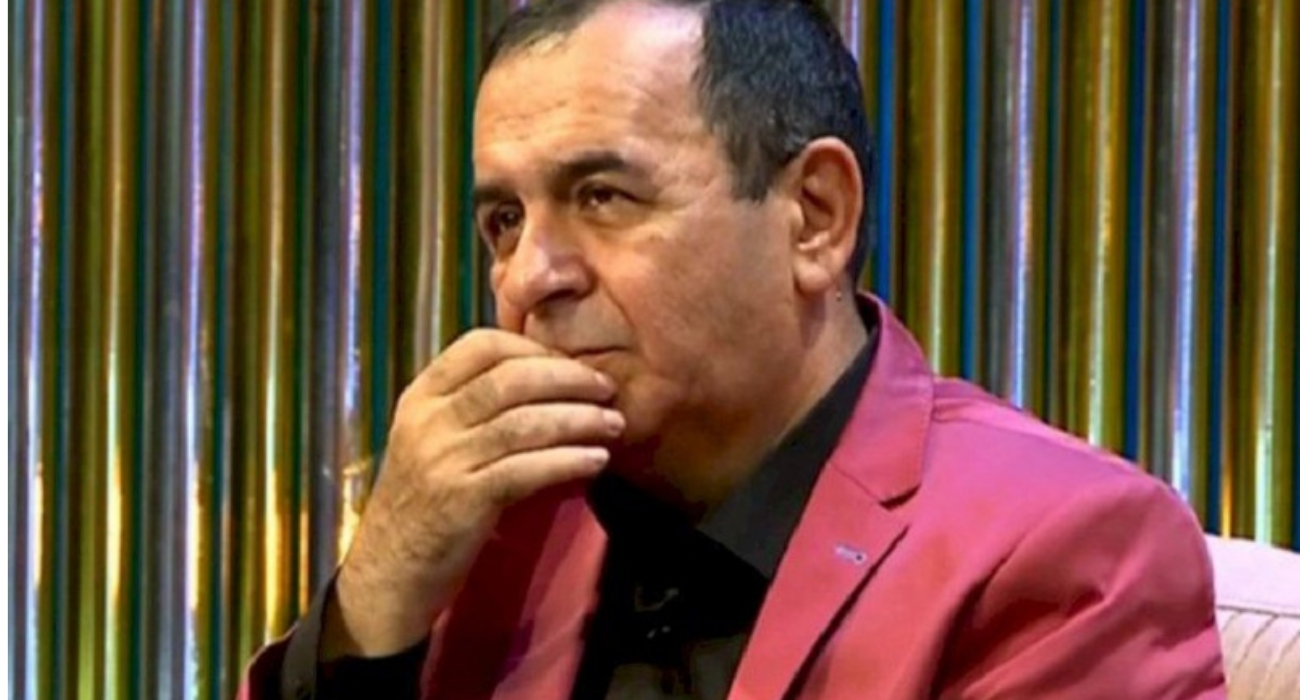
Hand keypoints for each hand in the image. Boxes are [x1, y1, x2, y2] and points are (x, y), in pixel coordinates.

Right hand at [322, 329, 623, 657]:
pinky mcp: (462, 500)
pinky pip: (526, 469)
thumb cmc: (423, 503)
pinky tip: (595, 460)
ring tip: (613, 423)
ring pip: (524, 422)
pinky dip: (568, 460)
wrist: (389, 573)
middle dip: (568, 378)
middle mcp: (428, 421)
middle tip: (607, 388)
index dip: (534, 347)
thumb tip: (547, 377)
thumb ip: (471, 407)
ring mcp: (442, 460)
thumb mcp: (431, 441)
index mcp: (421, 396)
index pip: (482, 345)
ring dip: (579, 419)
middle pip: (511, 378)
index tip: (571, 363)